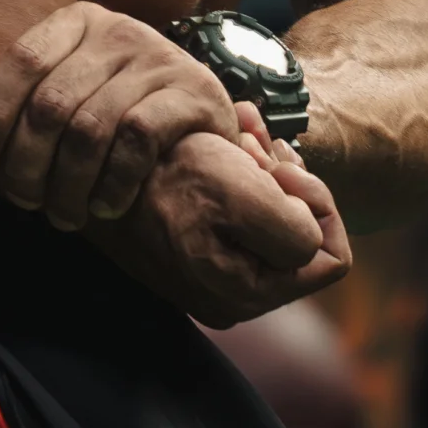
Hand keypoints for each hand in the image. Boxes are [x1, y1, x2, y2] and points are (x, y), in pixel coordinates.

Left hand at [0, 2, 246, 228]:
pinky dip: (113, 182)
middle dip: (27, 164)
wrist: (200, 118)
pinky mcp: (194, 92)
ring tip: (62, 215)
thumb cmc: (111, 114)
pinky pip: (138, 140)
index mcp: (77, 21)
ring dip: (68, 184)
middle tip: (23, 202)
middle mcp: (118, 30)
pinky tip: (104, 207)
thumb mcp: (59, 102)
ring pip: (91, 128)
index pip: (20, 60)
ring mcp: (158, 58)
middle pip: (51, 103)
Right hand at [86, 129, 352, 327]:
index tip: (281, 166)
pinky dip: (244, 170)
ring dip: (267, 168)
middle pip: (302, 234)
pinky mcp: (197, 245)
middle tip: (258, 144)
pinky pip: (244, 209)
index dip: (317, 203)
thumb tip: (312, 237)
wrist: (95, 162)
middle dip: (288, 181)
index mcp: (247, 292)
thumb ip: (293, 230)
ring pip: (274, 216)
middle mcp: (232, 293)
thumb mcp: (239, 194)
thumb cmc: (163, 174)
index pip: (331, 257)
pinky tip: (228, 141)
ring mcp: (214, 271)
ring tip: (241, 133)